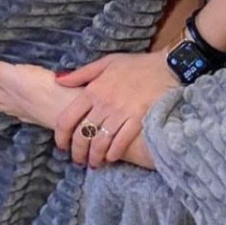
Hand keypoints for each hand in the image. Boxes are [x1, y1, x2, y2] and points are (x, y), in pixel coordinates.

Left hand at [53, 51, 179, 167]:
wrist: (168, 67)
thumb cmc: (137, 65)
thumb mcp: (107, 62)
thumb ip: (81, 73)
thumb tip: (57, 81)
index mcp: (93, 89)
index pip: (67, 119)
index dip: (60, 137)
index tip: (62, 145)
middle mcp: (104, 103)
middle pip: (82, 135)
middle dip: (77, 152)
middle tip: (79, 160)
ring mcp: (121, 113)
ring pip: (99, 143)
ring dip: (94, 157)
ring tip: (94, 163)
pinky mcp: (137, 120)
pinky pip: (120, 143)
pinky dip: (113, 154)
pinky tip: (111, 158)